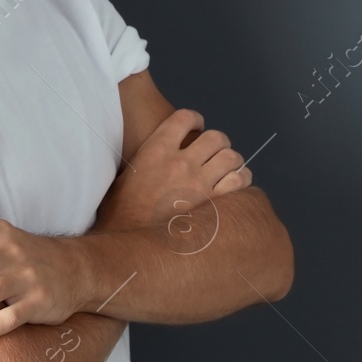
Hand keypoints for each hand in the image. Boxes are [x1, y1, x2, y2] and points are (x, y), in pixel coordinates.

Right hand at [94, 108, 251, 232]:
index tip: (196, 126)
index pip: (185, 118)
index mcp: (156, 151)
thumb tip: (148, 157)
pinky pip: (239, 182)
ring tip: (227, 168)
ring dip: (232, 161)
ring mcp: (199, 183)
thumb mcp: (123, 178)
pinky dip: (241, 181)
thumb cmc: (121, 215)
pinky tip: (235, 186)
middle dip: (218, 142)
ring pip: (232, 157)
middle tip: (214, 152)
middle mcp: (181, 162)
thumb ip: (142, 161)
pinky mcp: (213, 205)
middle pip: (216, 137)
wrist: (129, 244)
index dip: (195, 119)